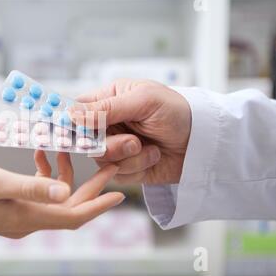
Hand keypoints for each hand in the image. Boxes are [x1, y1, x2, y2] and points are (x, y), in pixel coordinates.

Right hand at [0, 158, 123, 238]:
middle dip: (91, 186)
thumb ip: (31, 187)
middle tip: (108, 160)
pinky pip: (36, 192)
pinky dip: (43, 174)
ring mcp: (17, 214)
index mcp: (25, 217)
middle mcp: (26, 220)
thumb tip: (67, 194)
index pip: (72, 216)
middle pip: (69, 207)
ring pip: (54, 197)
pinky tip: (39, 152)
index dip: (98, 206)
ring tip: (68, 146)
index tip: (120, 194)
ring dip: (64, 174)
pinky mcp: (9, 205)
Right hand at [70, 79, 190, 183]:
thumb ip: (107, 108)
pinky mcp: (127, 168)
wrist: (204, 142)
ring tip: (149, 148)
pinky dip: (137, 168)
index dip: (72, 122)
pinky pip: (116, 175)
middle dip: (110, 145)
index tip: (76, 132)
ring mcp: (117, 147)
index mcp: (110, 100)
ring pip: (101, 160)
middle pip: (84, 141)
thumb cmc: (178, 111)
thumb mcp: (144, 101)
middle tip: (133, 141)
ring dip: (128, 157)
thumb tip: (72, 114)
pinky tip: (153, 157)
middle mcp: (109, 124)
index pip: (77, 110)